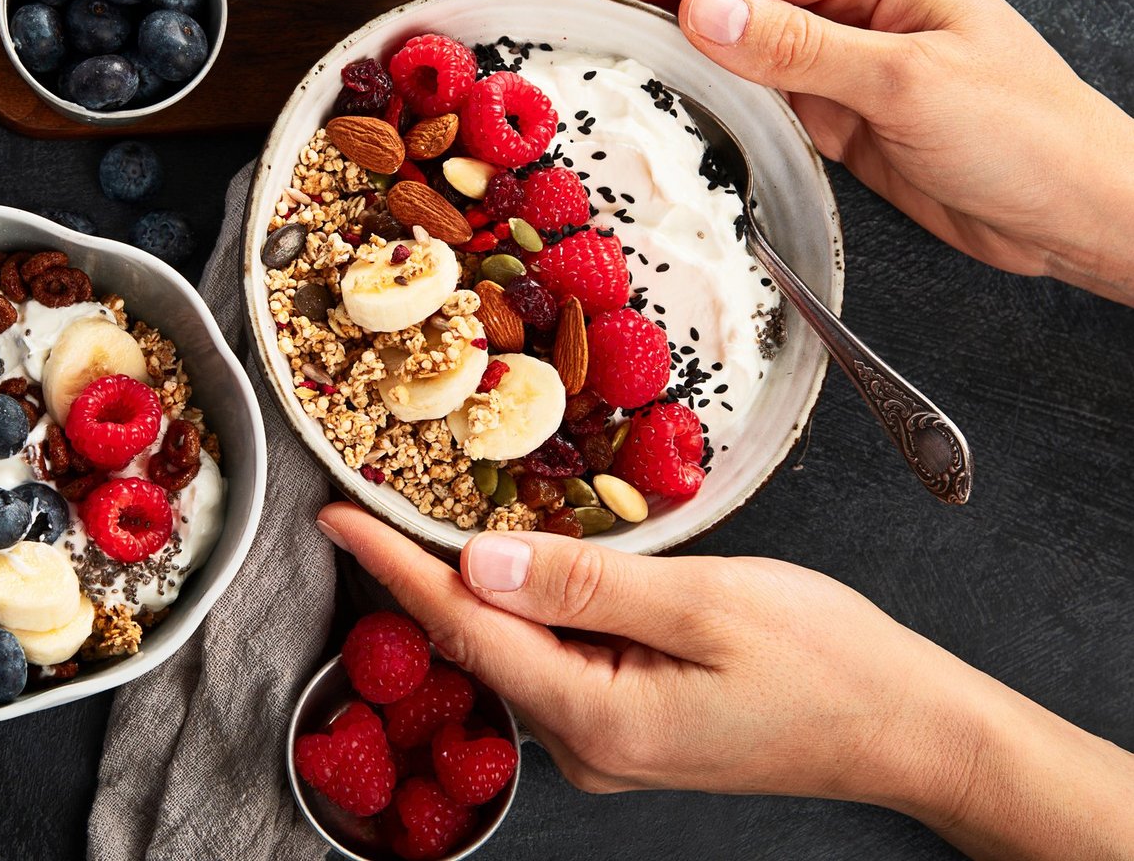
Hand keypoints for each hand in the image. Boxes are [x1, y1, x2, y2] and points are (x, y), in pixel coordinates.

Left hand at [317, 503, 1133, 858]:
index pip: (465, 629)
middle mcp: (584, 743)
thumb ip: (583, 583)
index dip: (393, 567)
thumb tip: (479, 563)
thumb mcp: (705, 603)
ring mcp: (604, 743)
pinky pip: (552, 657)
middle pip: (477, 642)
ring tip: (434, 515)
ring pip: (513, 648)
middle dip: (422, 570)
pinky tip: (523, 563)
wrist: (905, 728)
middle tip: (374, 496)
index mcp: (595, 717)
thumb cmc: (827, 665)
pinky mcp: (626, 726)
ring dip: (475, 585)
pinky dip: (528, 606)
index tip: (335, 518)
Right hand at [562, 0, 1133, 304]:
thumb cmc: (1024, 135)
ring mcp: (842, 53)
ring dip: (673, 48)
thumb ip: (799, 47)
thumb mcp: (906, 83)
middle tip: (569, 8)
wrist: (1076, 212)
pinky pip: (756, 92)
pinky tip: (666, 100)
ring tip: (596, 51)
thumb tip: (701, 8)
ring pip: (736, 42)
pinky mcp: (836, 107)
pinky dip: (709, 96)